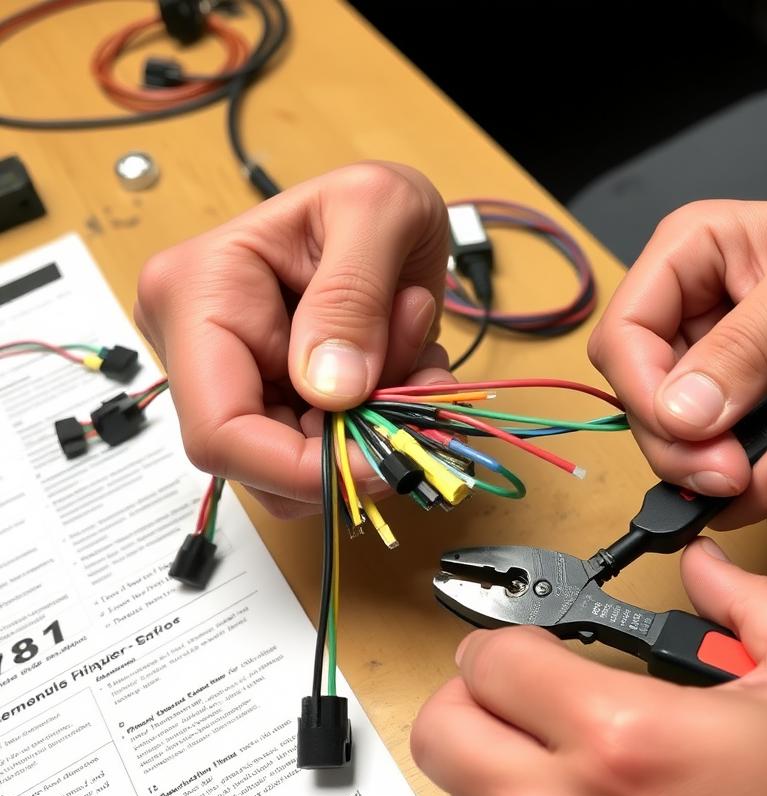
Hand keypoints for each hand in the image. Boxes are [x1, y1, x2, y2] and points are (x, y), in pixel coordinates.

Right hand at [134, 162, 452, 517]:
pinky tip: (407, 371)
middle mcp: (199, 351)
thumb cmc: (373, 201)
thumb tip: (331, 392)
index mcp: (196, 297)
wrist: (390, 217)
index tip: (381, 462)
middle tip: (417, 385)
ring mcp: (239, 383)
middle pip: (263, 466)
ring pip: (304, 470)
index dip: (299, 469)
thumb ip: (352, 297)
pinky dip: (384, 429)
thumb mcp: (376, 211)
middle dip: (353, 446)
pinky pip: (333, 453)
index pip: (220, 431)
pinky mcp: (280, 404)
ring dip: (378, 433)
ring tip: (416, 359)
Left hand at [411, 540, 766, 795]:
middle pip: (441, 731)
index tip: (539, 642)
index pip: (489, 661)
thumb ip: (747, 602)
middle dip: (473, 695)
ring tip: (554, 758)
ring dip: (490, 767)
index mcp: (624, 738)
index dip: (512, 636)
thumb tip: (705, 566)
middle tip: (524, 691)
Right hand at [589, 196, 766, 540]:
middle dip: (726, 462)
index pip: (623, 344)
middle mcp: (711, 334)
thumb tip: (677, 413)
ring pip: (718, 481)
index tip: (701, 439)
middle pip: (660, 429)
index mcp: (697, 268)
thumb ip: (741, 348)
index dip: (648, 401)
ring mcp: (748, 395)